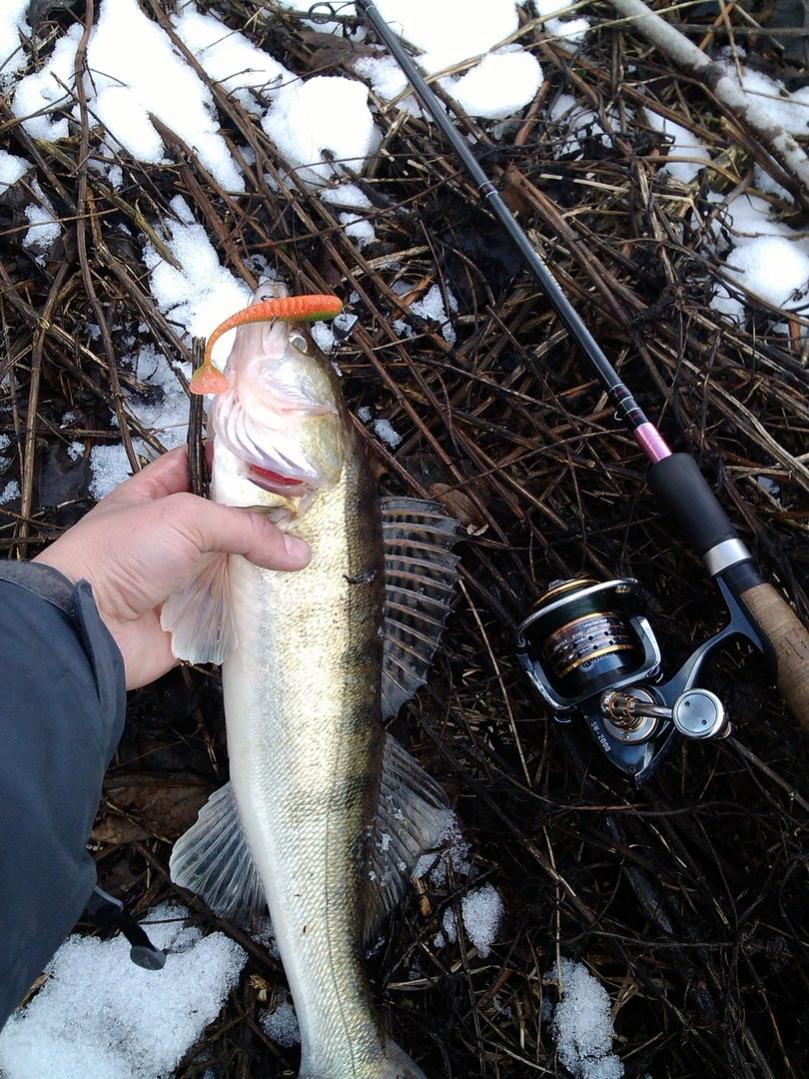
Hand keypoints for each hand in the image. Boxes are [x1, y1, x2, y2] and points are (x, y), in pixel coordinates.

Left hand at [34, 446, 309, 688]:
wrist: (88, 627)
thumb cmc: (120, 555)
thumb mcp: (183, 518)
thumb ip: (244, 527)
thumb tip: (299, 552)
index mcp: (158, 494)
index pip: (203, 464)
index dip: (238, 460)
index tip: (283, 461)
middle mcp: (173, 533)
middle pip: (229, 517)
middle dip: (266, 516)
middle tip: (311, 511)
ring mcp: (185, 576)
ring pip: (238, 564)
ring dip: (269, 562)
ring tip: (316, 553)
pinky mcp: (196, 616)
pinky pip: (236, 607)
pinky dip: (261, 604)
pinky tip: (297, 594)